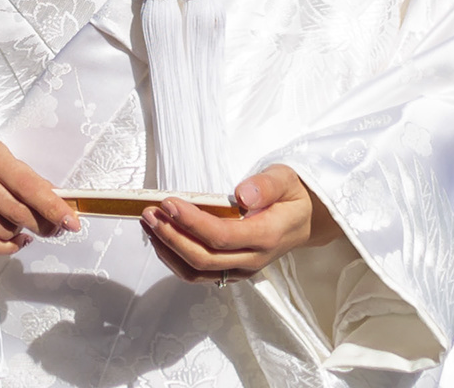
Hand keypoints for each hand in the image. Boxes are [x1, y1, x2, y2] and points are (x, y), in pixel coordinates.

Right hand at [0, 135, 79, 256]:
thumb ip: (26, 178)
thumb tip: (57, 202)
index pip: (27, 184)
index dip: (52, 206)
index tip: (71, 220)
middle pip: (17, 211)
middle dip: (41, 224)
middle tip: (52, 227)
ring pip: (2, 231)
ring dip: (20, 233)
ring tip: (21, 225)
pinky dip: (5, 248)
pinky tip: (14, 240)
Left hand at [147, 166, 331, 279]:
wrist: (305, 221)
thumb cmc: (292, 196)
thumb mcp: (286, 179)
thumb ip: (266, 185)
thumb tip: (242, 194)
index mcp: (266, 236)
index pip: (222, 236)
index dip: (192, 222)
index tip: (169, 203)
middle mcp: (252, 260)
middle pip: (204, 259)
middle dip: (172, 237)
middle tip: (150, 213)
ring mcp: (240, 270)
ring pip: (197, 272)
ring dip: (168, 250)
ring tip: (148, 223)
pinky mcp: (230, 271)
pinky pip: (198, 274)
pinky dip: (175, 259)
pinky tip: (161, 238)